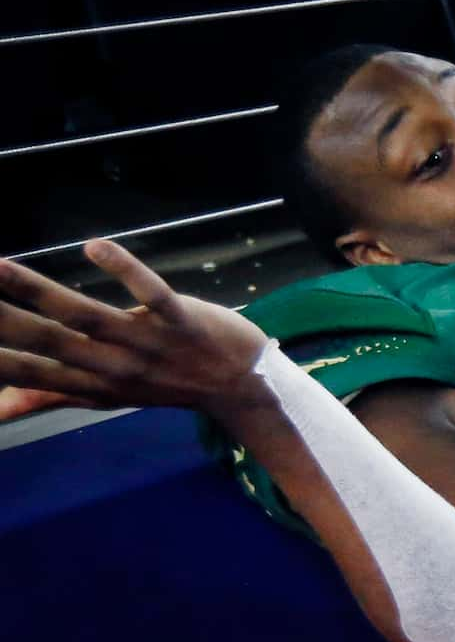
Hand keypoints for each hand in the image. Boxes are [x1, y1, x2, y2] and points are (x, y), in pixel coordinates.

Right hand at [0, 242, 271, 417]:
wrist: (243, 387)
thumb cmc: (165, 383)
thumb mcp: (103, 396)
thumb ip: (46, 395)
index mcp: (88, 384)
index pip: (25, 371)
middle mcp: (111, 367)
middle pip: (45, 341)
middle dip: (0, 319)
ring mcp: (147, 344)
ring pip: (85, 316)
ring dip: (38, 290)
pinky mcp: (182, 321)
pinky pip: (151, 294)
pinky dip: (125, 270)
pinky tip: (92, 245)